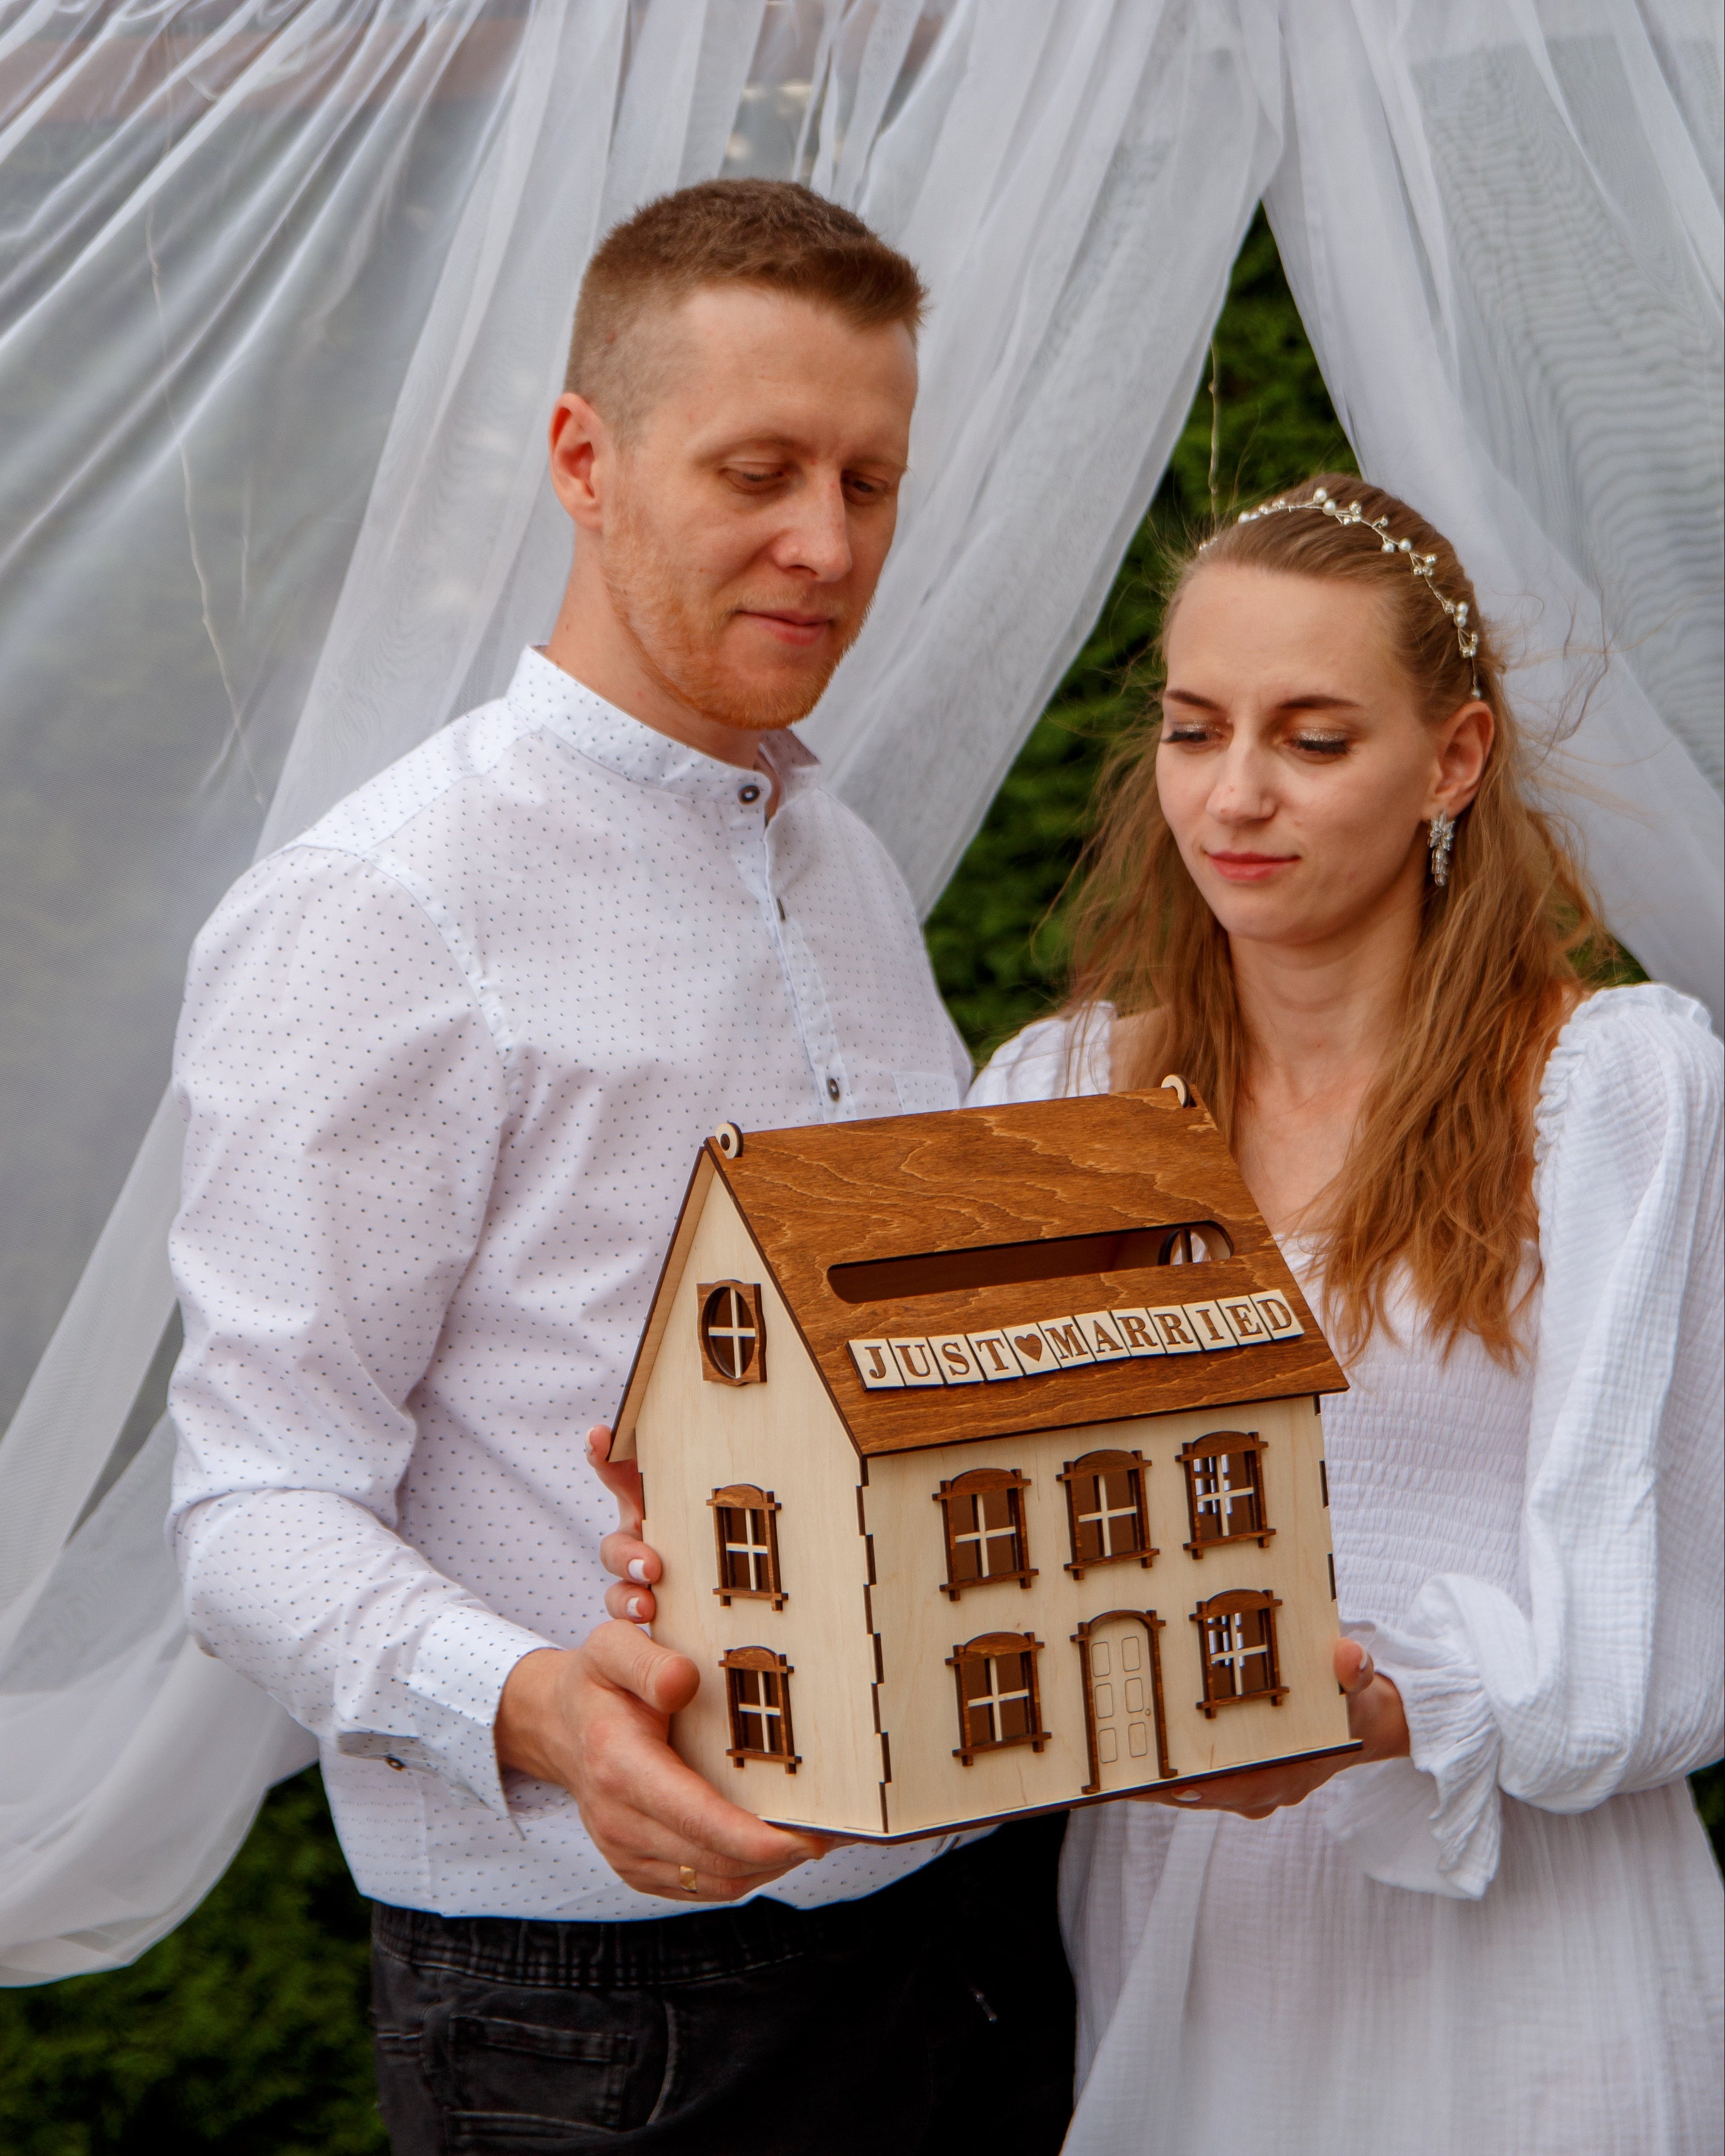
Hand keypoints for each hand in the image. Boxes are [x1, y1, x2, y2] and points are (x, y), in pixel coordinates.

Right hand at [490, 1427, 829, 1902]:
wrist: (558, 1726)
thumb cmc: (596, 1683)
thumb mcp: (610, 1648)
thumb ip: (646, 1661)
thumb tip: (685, 1681)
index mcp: (618, 1766)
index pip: (696, 1819)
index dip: (756, 1837)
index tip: (808, 1835)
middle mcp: (618, 1821)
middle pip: (715, 1861)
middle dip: (780, 1854)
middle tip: (837, 1829)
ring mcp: (626, 1852)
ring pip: (715, 1882)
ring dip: (769, 1867)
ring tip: (818, 1835)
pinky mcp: (638, 1868)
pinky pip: (702, 1885)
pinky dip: (744, 1871)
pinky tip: (775, 1842)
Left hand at [1136, 1637, 1408, 1819]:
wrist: (1353, 1722)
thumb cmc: (1345, 1698)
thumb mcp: (1355, 1681)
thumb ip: (1353, 1670)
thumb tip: (1350, 1657)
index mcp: (1296, 1769)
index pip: (1251, 1787)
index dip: (1215, 1788)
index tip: (1178, 1784)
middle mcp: (1267, 1788)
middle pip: (1211, 1795)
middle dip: (1167, 1788)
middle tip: (1120, 1777)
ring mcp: (1246, 1790)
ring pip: (1194, 1794)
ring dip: (1154, 1786)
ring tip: (1108, 1773)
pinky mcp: (1229, 1782)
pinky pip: (1192, 1784)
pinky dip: (1162, 1777)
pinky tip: (1124, 1763)